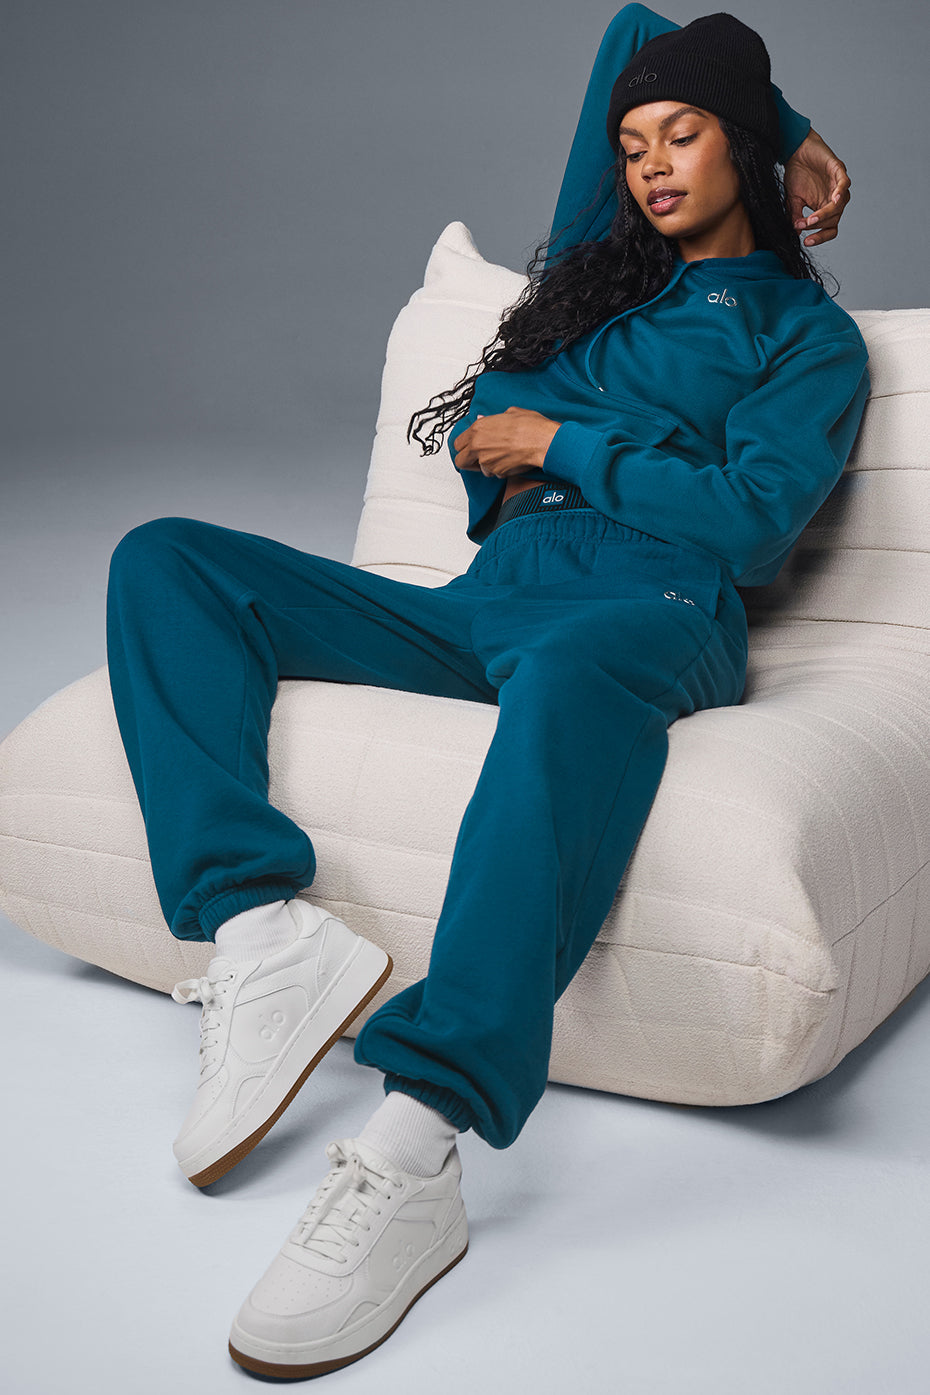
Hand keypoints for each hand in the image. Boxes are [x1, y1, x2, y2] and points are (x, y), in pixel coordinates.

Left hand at [453, 407, 561, 476]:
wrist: (541, 441)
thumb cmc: (530, 426)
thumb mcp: (509, 413)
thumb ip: (491, 420)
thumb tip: (483, 419)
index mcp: (478, 428)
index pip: (458, 443)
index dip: (464, 447)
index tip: (469, 448)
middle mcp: (478, 445)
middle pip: (460, 461)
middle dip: (468, 461)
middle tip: (477, 459)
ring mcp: (486, 460)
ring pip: (480, 469)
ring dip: (488, 466)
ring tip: (501, 457)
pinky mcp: (497, 471)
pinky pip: (495, 474)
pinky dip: (501, 470)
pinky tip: (510, 461)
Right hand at [783, 128, 850, 247]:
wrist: (795, 150)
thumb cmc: (795, 173)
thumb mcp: (792, 200)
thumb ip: (795, 216)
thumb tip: (796, 233)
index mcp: (824, 208)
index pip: (829, 228)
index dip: (820, 237)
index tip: (807, 242)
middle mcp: (833, 199)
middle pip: (834, 220)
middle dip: (818, 225)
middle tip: (802, 225)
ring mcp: (837, 185)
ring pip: (840, 206)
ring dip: (825, 214)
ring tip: (811, 218)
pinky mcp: (839, 170)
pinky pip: (845, 184)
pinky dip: (841, 192)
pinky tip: (834, 199)